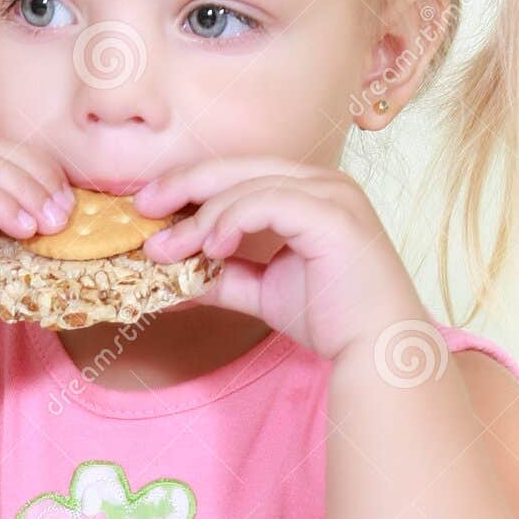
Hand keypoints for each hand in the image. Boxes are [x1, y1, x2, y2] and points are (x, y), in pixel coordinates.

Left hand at [132, 156, 430, 361]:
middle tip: (141, 208)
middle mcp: (323, 182)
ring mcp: (332, 194)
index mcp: (308, 190)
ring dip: (199, 216)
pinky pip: (268, 201)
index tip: (147, 207)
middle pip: (236, 167)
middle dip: (182, 186)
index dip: (189, 184)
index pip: (237, 173)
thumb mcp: (260, 289)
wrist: (377, 350)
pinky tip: (210, 247)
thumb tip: (168, 272)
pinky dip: (231, 220)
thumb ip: (220, 274)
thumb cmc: (331, 318)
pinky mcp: (333, 214)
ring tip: (168, 247)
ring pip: (247, 185)